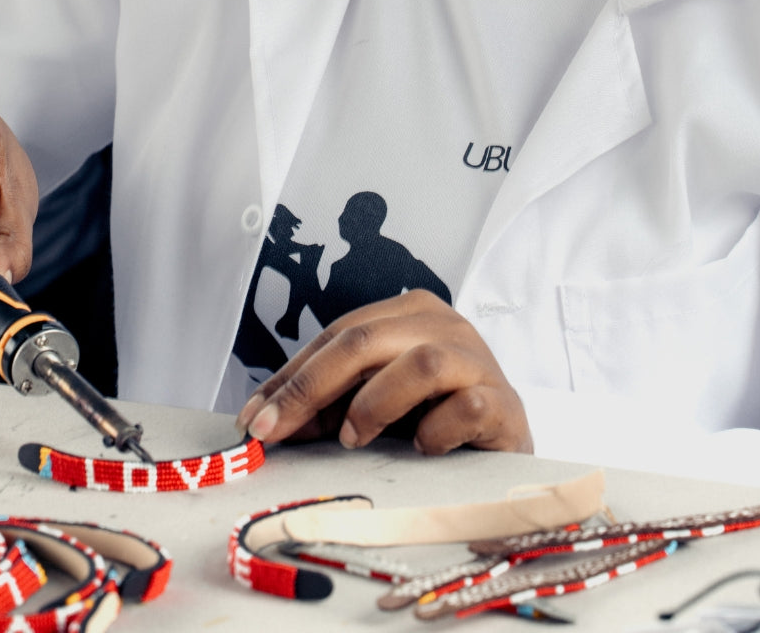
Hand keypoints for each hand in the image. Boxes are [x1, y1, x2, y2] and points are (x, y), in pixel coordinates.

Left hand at [235, 289, 532, 455]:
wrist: (505, 438)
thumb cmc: (433, 410)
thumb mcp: (373, 400)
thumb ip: (326, 404)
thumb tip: (266, 420)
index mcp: (408, 312)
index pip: (337, 335)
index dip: (290, 377)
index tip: (254, 418)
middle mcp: (443, 324)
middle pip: (365, 342)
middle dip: (311, 388)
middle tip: (278, 429)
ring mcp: (476, 359)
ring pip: (418, 365)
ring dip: (374, 404)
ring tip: (354, 437)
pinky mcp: (503, 401)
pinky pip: (466, 407)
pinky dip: (435, 430)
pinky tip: (422, 447)